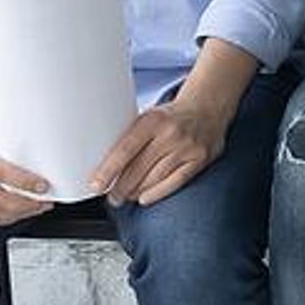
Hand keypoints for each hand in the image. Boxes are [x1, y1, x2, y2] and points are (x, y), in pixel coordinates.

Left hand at [91, 95, 231, 205]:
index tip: (96, 185)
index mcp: (153, 120)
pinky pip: (175, 183)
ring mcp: (188, 147)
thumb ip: (130, 138)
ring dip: (135, 192)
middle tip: (111, 196)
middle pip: (138, 169)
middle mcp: (172, 133)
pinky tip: (144, 197)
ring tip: (126, 196)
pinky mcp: (201, 158)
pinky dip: (156, 193)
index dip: (108, 171)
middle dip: (120, 188)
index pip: (125, 150)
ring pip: (154, 179)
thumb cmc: (171, 116)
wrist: (208, 106)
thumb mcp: (148, 117)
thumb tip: (103, 166)